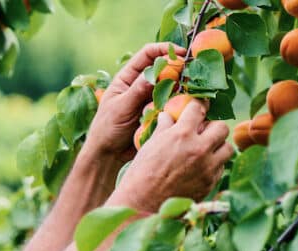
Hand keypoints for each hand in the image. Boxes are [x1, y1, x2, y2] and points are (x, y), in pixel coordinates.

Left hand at [84, 43, 185, 163]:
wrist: (108, 154)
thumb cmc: (107, 128)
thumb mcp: (120, 108)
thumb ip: (137, 90)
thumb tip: (156, 71)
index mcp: (127, 78)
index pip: (147, 54)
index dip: (164, 50)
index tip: (182, 53)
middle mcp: (140, 85)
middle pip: (163, 69)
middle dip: (178, 69)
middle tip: (191, 75)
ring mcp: (150, 99)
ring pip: (171, 87)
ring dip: (181, 87)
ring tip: (190, 92)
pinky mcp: (158, 112)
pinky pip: (172, 104)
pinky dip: (180, 103)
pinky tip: (186, 106)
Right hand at [108, 100, 233, 212]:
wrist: (142, 205)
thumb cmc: (140, 174)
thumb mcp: (150, 146)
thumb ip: (164, 128)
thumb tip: (168, 116)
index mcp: (181, 135)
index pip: (198, 109)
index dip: (200, 105)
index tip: (200, 106)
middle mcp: (199, 149)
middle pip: (221, 127)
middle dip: (212, 127)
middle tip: (203, 132)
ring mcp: (207, 167)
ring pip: (227, 148)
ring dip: (218, 147)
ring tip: (206, 151)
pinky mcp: (210, 183)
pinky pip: (221, 168)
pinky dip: (214, 165)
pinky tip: (200, 168)